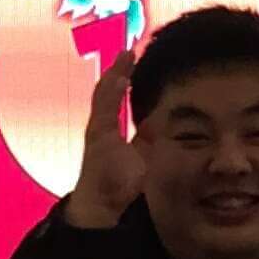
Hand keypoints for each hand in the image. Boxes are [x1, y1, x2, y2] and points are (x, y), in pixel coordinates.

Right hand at [66, 61, 143, 230]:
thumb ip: (149, 141)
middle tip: (129, 51)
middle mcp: (101, 127)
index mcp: (110, 131)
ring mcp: (97, 129)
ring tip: (126, 56)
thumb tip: (162, 124)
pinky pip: (103, 107)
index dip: (126, 82)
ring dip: (115, 74)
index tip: (136, 62)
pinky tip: (120, 75)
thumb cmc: (121, 188)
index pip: (118, 100)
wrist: (102, 207)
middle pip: (108, 91)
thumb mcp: (143, 158)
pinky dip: (111, 90)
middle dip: (118, 72)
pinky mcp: (96, 134)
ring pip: (104, 94)